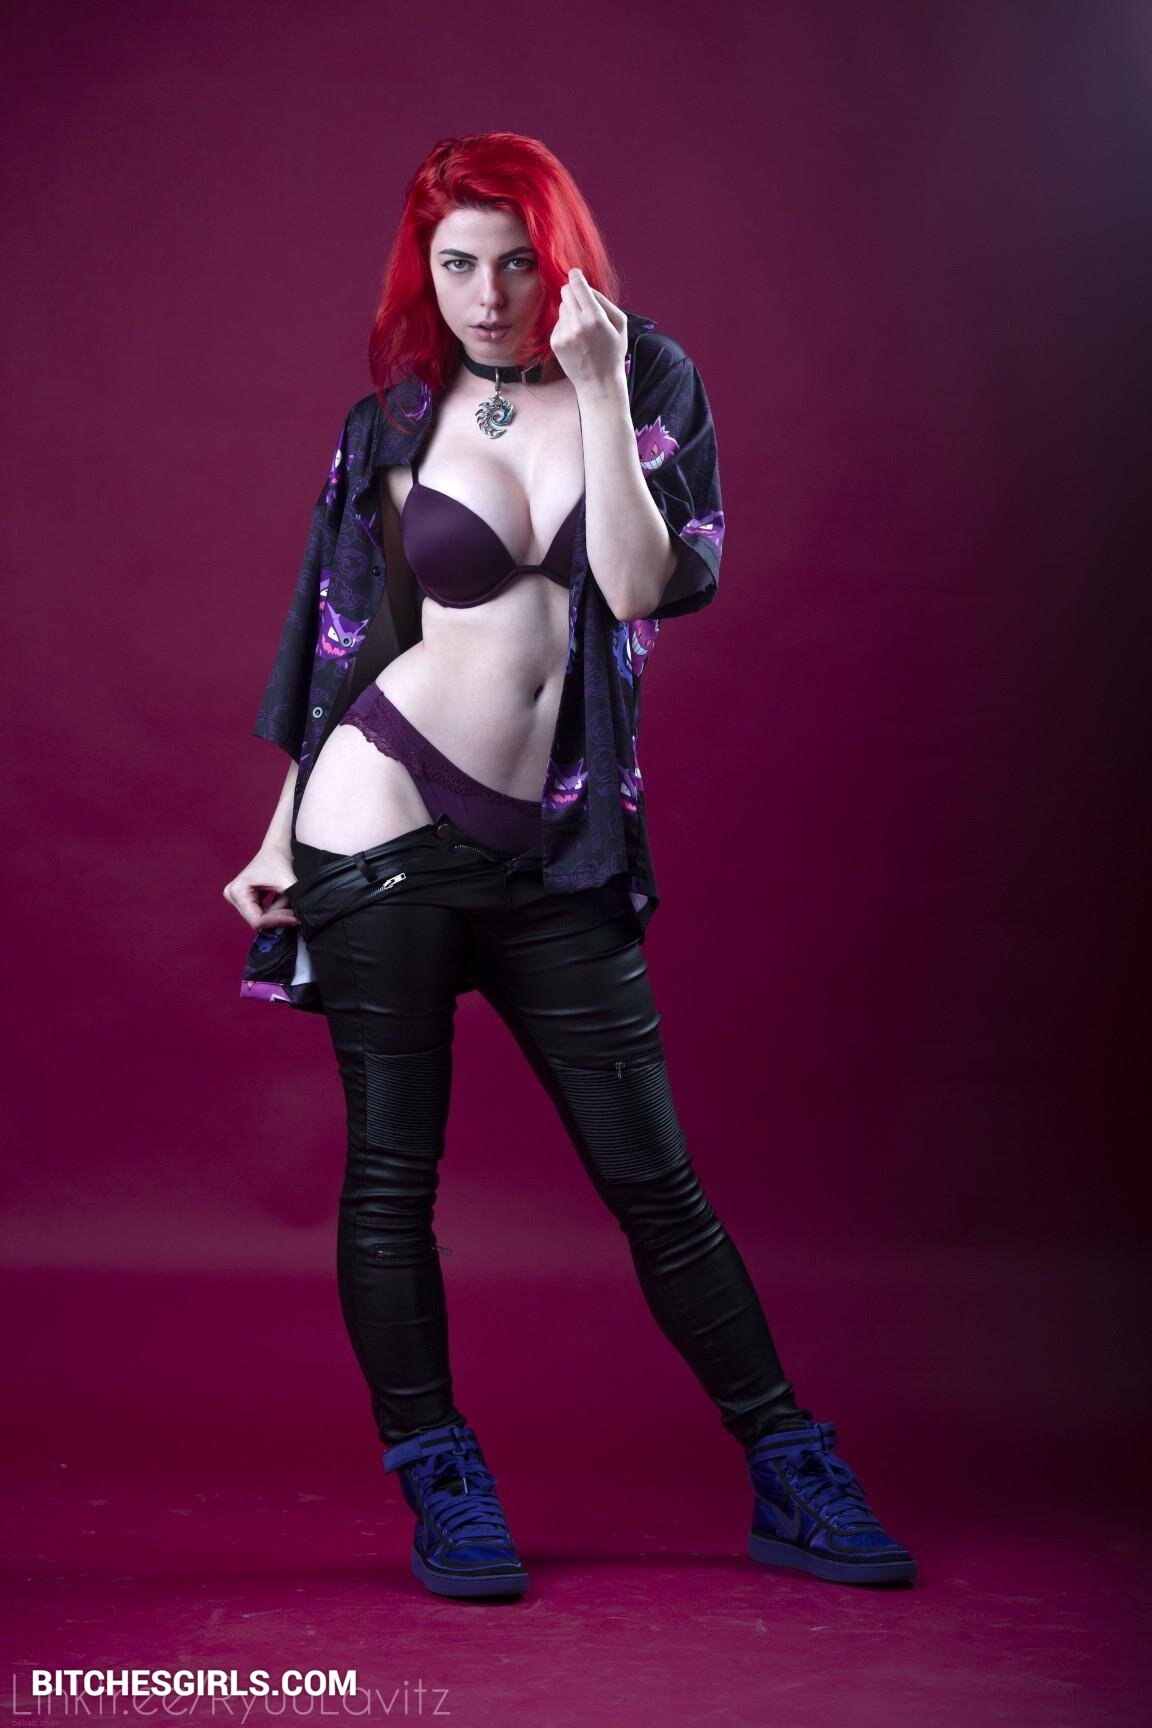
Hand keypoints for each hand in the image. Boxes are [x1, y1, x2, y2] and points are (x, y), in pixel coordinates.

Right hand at [222, 847, 299, 930]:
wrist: (275, 848)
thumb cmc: (278, 860)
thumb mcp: (287, 883)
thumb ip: (292, 903)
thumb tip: (297, 920)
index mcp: (237, 891)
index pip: (257, 920)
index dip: (277, 921)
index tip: (295, 918)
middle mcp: (232, 895)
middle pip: (258, 920)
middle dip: (278, 917)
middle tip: (295, 911)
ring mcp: (235, 898)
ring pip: (260, 918)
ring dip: (277, 914)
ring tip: (289, 901)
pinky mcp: (242, 899)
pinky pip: (260, 913)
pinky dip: (274, 911)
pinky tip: (284, 902)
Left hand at [549, 268, 627, 393]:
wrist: (599, 382)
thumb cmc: (613, 352)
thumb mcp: (620, 324)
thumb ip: (604, 301)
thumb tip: (585, 286)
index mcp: (596, 318)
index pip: (578, 285)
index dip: (575, 276)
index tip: (575, 274)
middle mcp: (578, 324)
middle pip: (566, 292)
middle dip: (573, 293)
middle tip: (583, 304)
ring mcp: (564, 334)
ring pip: (562, 307)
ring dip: (571, 312)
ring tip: (583, 329)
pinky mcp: (556, 342)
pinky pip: (558, 322)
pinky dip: (566, 326)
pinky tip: (576, 340)